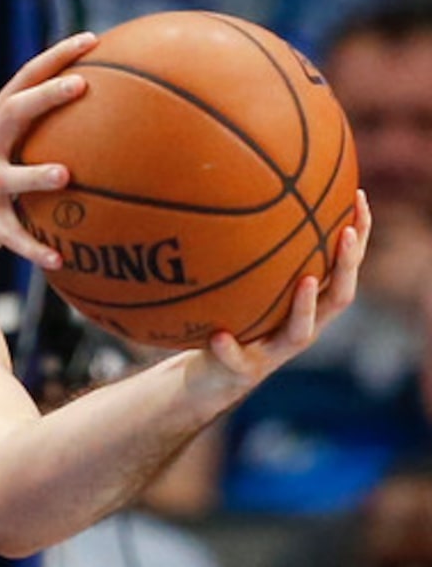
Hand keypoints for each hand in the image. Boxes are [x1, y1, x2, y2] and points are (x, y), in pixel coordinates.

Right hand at [0, 31, 96, 263]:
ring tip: (64, 176)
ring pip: (9, 177)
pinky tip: (58, 259)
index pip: (26, 78)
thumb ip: (48, 123)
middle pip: (12, 112)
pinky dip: (33, 246)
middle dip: (44, 97)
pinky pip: (10, 234)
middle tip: (79, 86)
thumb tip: (118, 105)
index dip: (57, 56)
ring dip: (35, 175)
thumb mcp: (9, 141)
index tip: (92, 40)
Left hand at [191, 191, 368, 393]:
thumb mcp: (242, 284)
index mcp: (309, 304)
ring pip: (301, 332)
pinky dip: (228, 347)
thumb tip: (240, 188)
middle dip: (346, 265)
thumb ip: (250, 250)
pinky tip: (218, 335)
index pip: (344, 266)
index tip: (358, 197)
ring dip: (304, 305)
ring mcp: (274, 351)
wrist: (208, 377)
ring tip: (306, 280)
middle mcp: (301, 327)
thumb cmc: (230, 320)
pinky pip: (236, 359)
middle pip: (339, 297)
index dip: (357, 235)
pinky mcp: (243, 371)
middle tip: (346, 234)